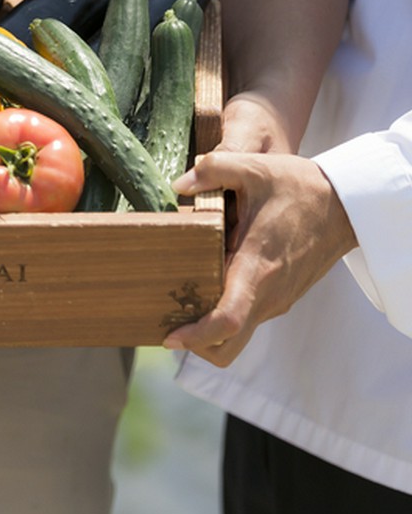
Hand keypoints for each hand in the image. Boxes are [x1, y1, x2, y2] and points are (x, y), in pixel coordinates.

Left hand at [163, 151, 356, 364]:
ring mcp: (278, 299)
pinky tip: (209, 285)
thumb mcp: (256, 168)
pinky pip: (250, 317)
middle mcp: (268, 294)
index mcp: (257, 268)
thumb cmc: (301, 187)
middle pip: (228, 346)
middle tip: (168, 325)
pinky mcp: (283, 297)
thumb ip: (214, 169)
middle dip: (196, 345)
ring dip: (210, 331)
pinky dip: (226, 315)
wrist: (347, 203)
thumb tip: (180, 185)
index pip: (227, 320)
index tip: (170, 337)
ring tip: (182, 303)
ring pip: (239, 335)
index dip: (196, 336)